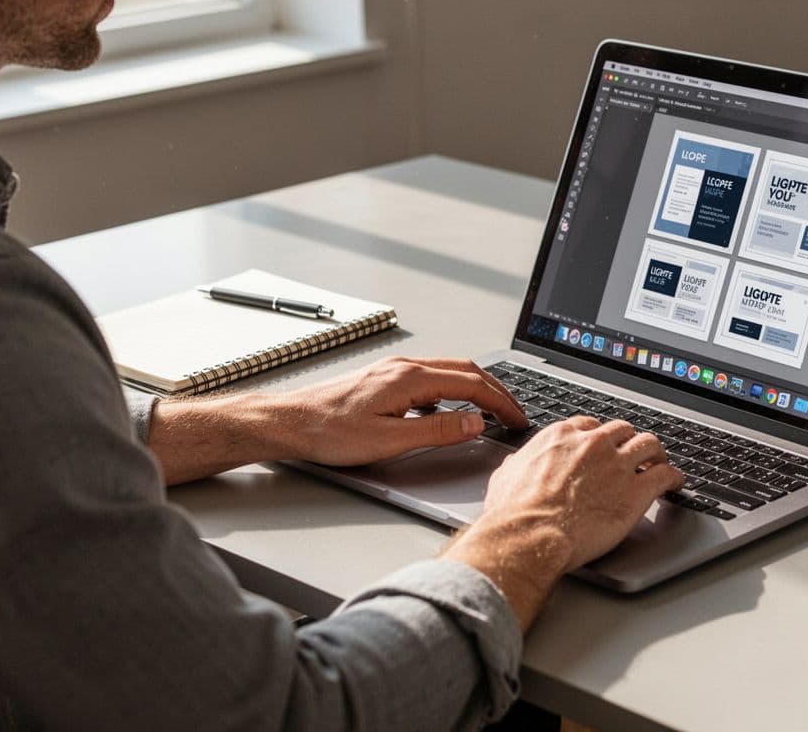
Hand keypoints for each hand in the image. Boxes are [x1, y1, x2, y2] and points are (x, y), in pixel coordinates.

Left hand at [148, 356, 528, 484]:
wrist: (289, 422)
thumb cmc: (328, 432)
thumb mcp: (389, 440)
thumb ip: (437, 432)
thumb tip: (475, 423)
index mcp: (410, 378)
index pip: (473, 384)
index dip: (502, 402)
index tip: (518, 419)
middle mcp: (405, 367)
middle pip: (466, 370)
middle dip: (497, 391)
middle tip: (515, 414)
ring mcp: (394, 371)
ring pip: (450, 371)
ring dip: (477, 388)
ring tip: (493, 410)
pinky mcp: (385, 379)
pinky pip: (432, 378)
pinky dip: (454, 390)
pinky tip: (451, 409)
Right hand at [443, 417, 682, 627]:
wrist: (530, 534)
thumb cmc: (514, 513)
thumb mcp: (506, 477)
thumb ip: (518, 465)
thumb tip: (516, 465)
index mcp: (562, 437)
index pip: (591, 426)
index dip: (601, 438)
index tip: (604, 447)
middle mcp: (593, 444)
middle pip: (623, 430)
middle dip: (629, 441)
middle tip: (633, 454)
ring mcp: (618, 465)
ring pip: (649, 444)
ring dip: (656, 453)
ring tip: (660, 463)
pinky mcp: (636, 491)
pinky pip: (666, 474)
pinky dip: (674, 477)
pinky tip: (676, 483)